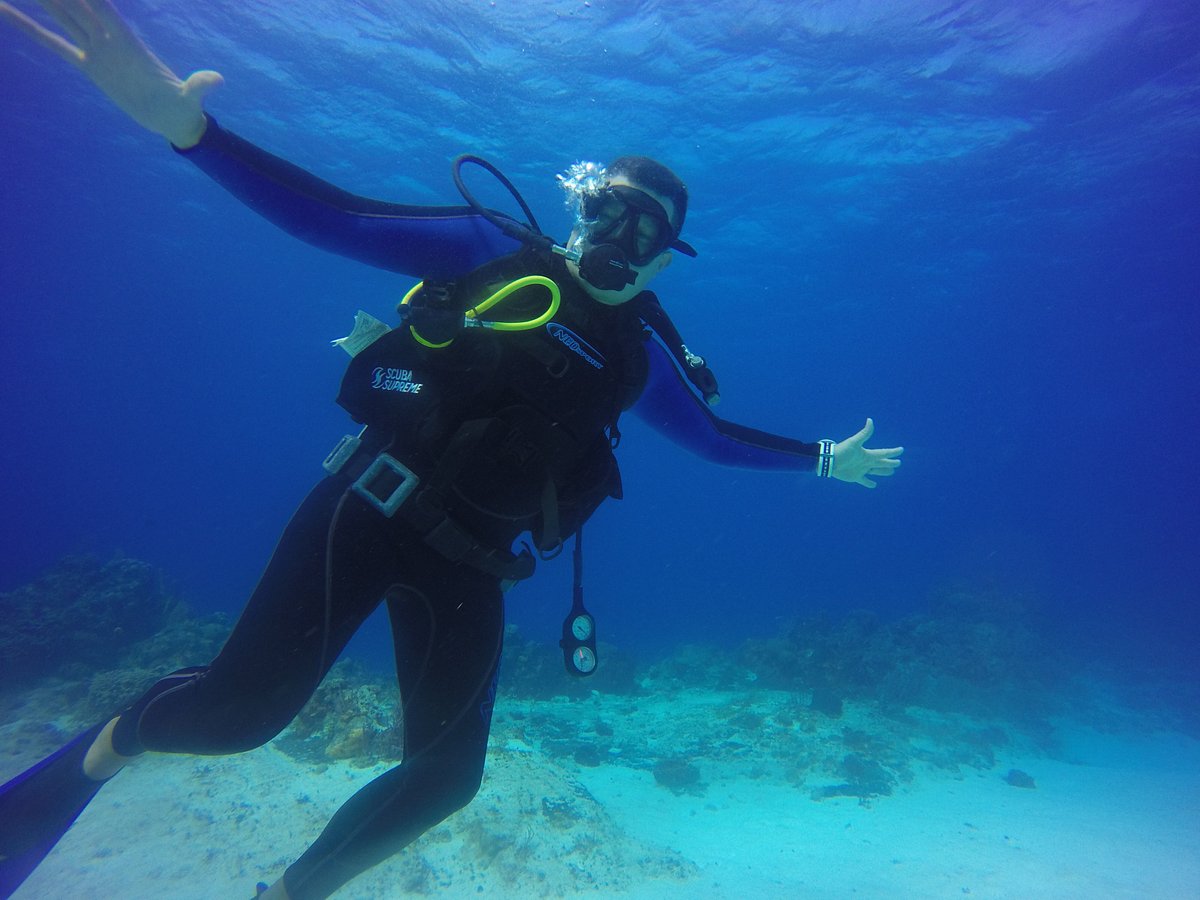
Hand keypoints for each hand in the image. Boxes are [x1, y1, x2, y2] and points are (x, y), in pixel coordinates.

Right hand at [0, 0, 221, 146]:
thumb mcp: (191, 97)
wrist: (174, 120)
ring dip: (42, 2)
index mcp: (127, 42)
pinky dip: (33, 31)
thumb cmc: (183, 108)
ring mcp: (97, 51)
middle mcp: (109, 40)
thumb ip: (200, 86)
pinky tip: (11, 16)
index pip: (101, 6)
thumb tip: (218, 81)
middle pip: (77, 5)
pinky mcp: (90, 67)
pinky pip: (56, 46)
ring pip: (63, 17)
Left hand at [831, 418, 902, 488]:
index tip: (901, 450)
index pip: (883, 453)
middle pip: (882, 463)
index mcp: (868, 454)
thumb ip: (864, 433)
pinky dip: (869, 483)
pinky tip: (874, 485)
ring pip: (877, 471)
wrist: (830, 461)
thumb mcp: (854, 442)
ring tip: (891, 472)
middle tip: (898, 463)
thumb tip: (870, 420)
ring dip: (884, 472)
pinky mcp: (856, 477)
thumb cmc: (842, 451)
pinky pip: (865, 481)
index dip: (892, 452)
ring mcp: (862, 470)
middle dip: (890, 463)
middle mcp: (867, 462)